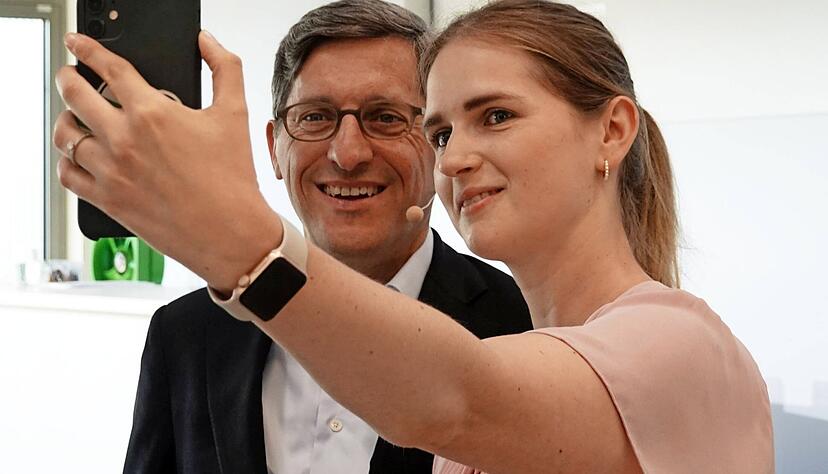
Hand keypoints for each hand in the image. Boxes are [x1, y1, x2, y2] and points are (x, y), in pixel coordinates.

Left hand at [53, 31, 281, 290]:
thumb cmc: (234, 177)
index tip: (78, 43)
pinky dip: (67, 161)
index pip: (109, 68)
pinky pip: (68, 174)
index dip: (88, 49)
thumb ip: (225, 68)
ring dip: (65, 120)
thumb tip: (207, 42)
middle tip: (70, 76)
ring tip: (73, 118)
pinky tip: (77, 157)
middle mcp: (124, 139)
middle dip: (68, 78)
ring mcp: (111, 171)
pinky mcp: (108, 200)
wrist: (230, 232)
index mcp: (153, 113)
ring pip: (65, 134)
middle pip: (75, 94)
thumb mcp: (236, 114)